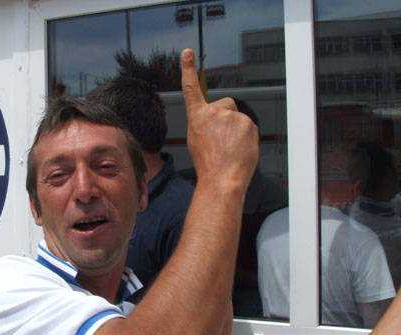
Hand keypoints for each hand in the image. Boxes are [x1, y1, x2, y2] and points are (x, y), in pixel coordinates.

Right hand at [180, 48, 258, 194]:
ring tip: (230, 149)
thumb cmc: (208, 164)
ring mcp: (232, 117)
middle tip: (223, 140)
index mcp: (197, 117)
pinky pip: (249, 128)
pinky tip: (239, 150)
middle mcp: (214, 112)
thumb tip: (217, 122)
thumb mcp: (196, 140)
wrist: (221, 178)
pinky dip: (246, 138)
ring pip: (238, 119)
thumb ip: (205, 124)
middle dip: (227, 118)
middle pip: (226, 106)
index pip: (191, 89)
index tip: (188, 53)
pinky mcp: (247, 123)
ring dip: (237, 131)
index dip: (188, 70)